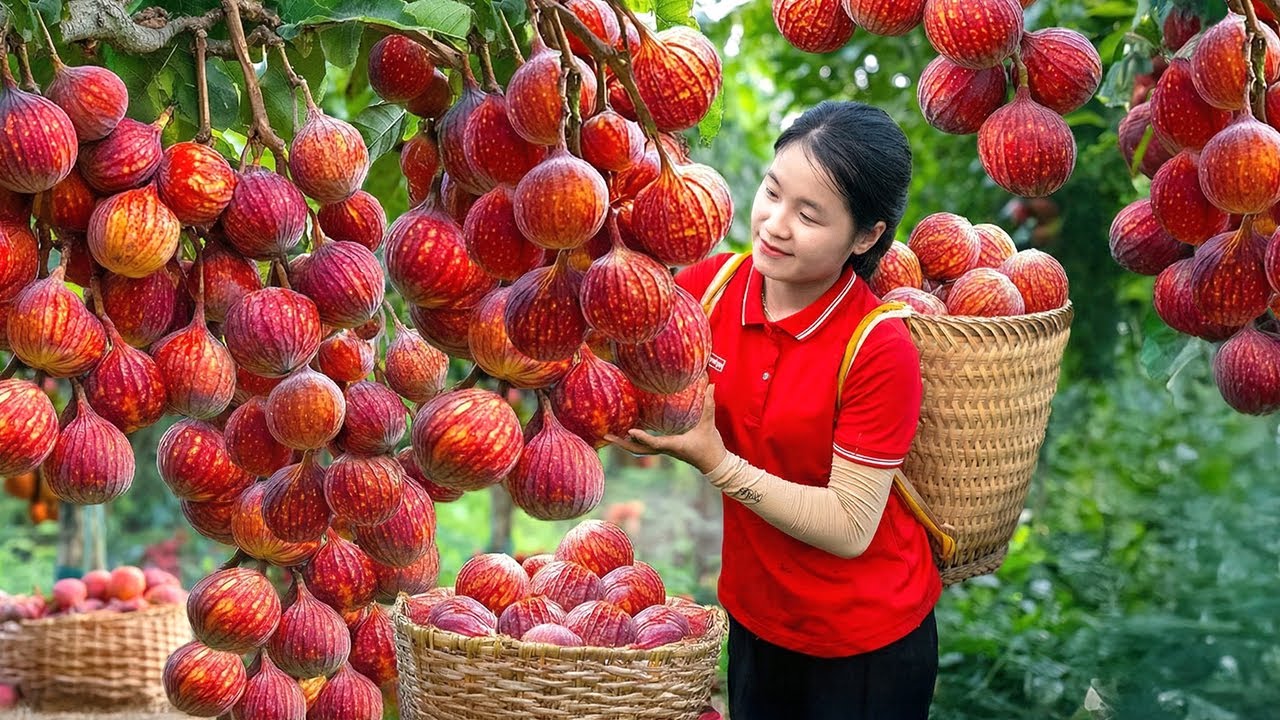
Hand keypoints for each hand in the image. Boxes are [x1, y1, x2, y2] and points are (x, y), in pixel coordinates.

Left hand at [605, 384, 726, 473]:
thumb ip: (708, 404)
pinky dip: (633, 440)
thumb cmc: (710, 444)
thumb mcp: (709, 424)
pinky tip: (626, 433)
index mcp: (674, 445)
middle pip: (638, 449)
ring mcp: (663, 450)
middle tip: (606, 436)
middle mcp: (665, 449)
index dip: (642, 437)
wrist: (713, 463)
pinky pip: (644, 446)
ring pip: (639, 449)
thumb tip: (711, 385)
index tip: (629, 431)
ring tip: (609, 435)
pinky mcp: (664, 449)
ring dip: (624, 443)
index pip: (654, 443)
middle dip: (621, 444)